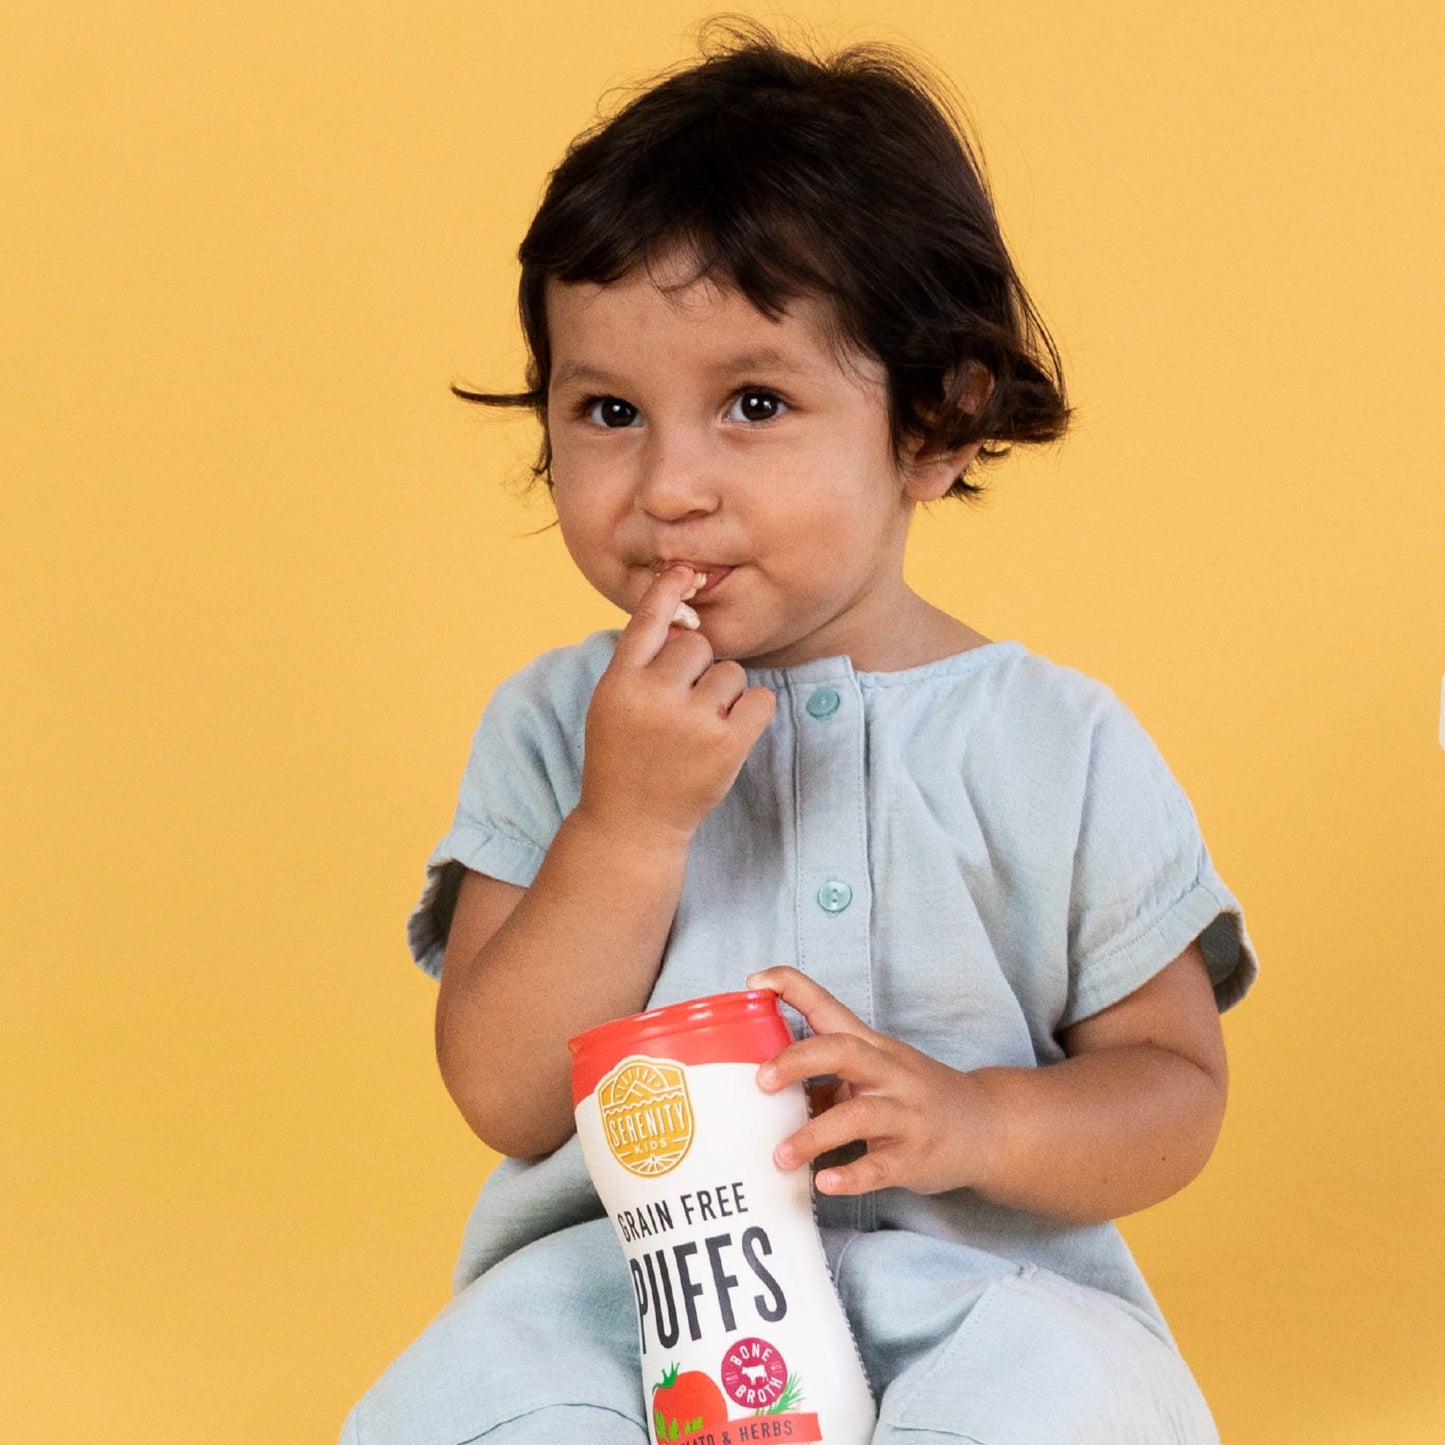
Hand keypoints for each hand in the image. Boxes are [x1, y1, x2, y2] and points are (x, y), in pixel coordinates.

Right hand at [579, 566, 775, 849]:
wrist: (631, 824)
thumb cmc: (623, 759)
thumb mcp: (611, 706)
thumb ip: (639, 666)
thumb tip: (686, 621)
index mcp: (620, 682)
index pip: (647, 622)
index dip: (667, 592)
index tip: (685, 570)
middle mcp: (654, 695)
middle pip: (698, 645)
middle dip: (699, 669)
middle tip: (684, 707)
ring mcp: (691, 721)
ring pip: (730, 672)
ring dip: (724, 694)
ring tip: (700, 729)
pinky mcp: (725, 746)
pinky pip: (759, 701)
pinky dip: (751, 713)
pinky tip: (729, 734)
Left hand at [747, 966, 1001, 1196]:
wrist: (989, 1127)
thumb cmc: (915, 1096)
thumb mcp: (875, 1073)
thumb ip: (826, 1076)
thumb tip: (763, 1088)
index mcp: (872, 1046)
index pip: (829, 1005)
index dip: (792, 988)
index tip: (755, 982)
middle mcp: (890, 1072)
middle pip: (844, 1050)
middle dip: (798, 1060)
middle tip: (760, 1081)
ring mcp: (906, 1114)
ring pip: (859, 1114)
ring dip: (814, 1135)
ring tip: (779, 1156)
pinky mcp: (916, 1157)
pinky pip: (881, 1166)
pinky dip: (851, 1175)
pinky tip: (824, 1181)